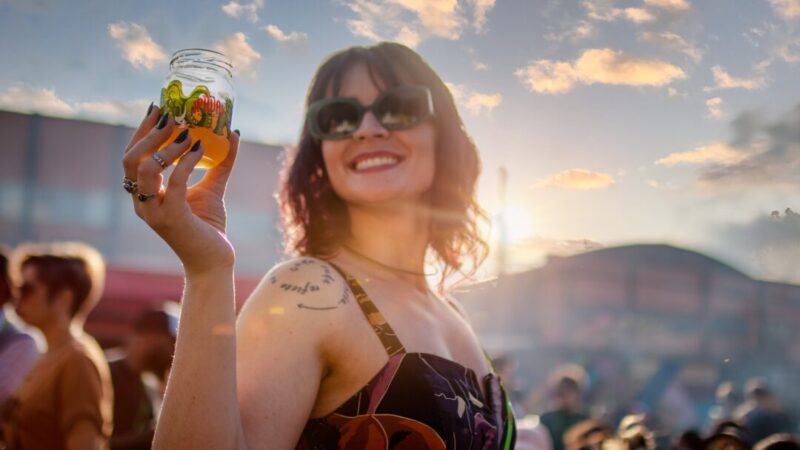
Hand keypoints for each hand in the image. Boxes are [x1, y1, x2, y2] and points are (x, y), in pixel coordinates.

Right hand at [122, 105, 239, 274]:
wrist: (214, 262)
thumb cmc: (208, 226)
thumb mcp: (213, 188)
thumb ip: (219, 162)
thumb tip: (232, 132)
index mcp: (144, 194)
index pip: (132, 156)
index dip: (142, 131)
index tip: (158, 107)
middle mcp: (142, 203)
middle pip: (131, 158)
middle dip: (149, 132)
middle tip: (171, 114)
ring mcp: (153, 212)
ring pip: (146, 168)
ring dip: (167, 146)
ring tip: (188, 132)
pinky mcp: (172, 218)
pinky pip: (175, 182)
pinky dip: (186, 162)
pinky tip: (200, 150)